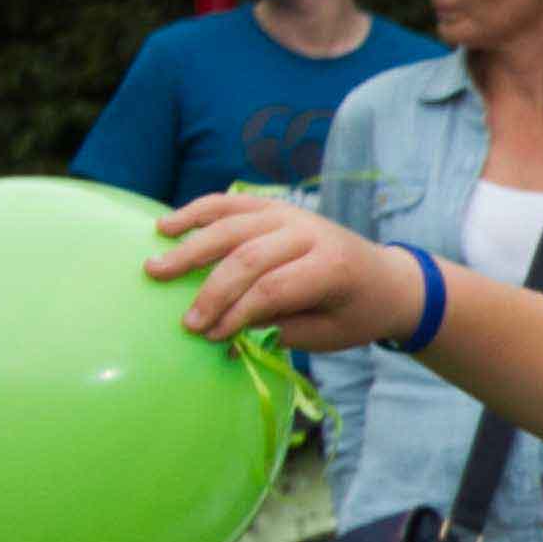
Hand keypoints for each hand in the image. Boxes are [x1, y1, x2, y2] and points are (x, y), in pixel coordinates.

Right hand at [150, 195, 423, 351]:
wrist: (387, 278)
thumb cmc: (354, 313)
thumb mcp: (328, 333)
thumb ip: (280, 329)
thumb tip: (225, 335)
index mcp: (331, 267)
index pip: (273, 289)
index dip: (237, 314)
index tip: (211, 338)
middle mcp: (310, 233)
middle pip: (248, 257)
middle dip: (212, 291)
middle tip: (184, 321)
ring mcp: (291, 213)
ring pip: (232, 226)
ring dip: (190, 247)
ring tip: (155, 268)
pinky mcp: (275, 205)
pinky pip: (231, 203)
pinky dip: (197, 212)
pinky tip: (167, 226)